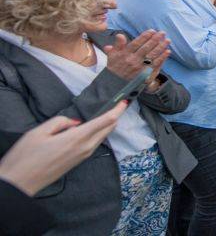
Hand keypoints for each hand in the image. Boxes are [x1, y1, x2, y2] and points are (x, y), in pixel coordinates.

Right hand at [0, 101, 127, 195]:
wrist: (20, 183)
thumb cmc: (26, 157)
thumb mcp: (39, 132)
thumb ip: (60, 122)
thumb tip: (75, 122)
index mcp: (77, 138)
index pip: (106, 121)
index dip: (118, 110)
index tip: (126, 101)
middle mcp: (85, 148)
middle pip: (109, 129)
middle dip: (116, 116)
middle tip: (119, 104)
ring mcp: (84, 156)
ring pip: (103, 136)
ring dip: (108, 125)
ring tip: (108, 113)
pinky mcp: (79, 161)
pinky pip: (95, 143)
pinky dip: (99, 133)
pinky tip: (94, 128)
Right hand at [104, 30, 169, 80]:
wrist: (116, 84)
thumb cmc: (115, 67)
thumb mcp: (112, 55)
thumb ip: (117, 44)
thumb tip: (120, 35)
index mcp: (125, 55)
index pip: (136, 44)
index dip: (144, 37)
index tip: (152, 31)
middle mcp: (133, 61)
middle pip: (146, 49)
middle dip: (155, 40)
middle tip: (162, 33)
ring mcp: (140, 69)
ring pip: (152, 56)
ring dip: (161, 48)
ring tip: (167, 40)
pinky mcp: (146, 75)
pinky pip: (155, 65)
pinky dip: (162, 58)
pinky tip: (167, 52)